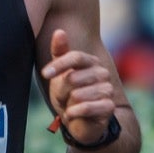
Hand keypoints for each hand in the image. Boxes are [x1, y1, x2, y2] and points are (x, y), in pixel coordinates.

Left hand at [40, 28, 117, 144]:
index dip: (59, 65)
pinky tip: (73, 114)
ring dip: (68, 104)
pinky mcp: (109, 106)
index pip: (75, 57)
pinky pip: (87, 107)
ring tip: (70, 106)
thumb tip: (59, 31)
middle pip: (73, 78)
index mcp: (91, 62)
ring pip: (78, 94)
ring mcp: (108, 90)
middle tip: (63, 98)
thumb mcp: (59, 73)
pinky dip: (74, 113)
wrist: (79, 121)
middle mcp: (102, 73)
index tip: (45, 73)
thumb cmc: (68, 94)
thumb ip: (60, 52)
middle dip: (61, 91)